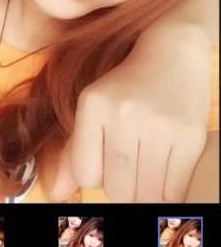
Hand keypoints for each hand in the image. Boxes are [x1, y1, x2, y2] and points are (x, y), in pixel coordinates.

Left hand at [70, 24, 211, 201]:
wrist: (174, 51)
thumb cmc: (127, 86)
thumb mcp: (93, 107)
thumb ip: (73, 151)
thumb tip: (56, 194)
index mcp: (93, 104)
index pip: (86, 174)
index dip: (96, 176)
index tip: (107, 164)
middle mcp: (123, 113)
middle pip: (117, 189)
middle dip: (123, 188)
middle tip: (131, 168)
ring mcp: (158, 125)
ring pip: (146, 194)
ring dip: (146, 192)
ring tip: (148, 169)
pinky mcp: (190, 136)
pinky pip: (174, 191)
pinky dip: (168, 192)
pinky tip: (165, 171)